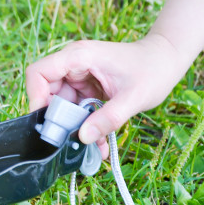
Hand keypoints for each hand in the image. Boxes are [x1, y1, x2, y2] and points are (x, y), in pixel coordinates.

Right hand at [25, 34, 189, 156]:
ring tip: (89, 147)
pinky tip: (98, 142)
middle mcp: (74, 64)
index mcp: (79, 57)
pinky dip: (84, 125)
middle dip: (56, 118)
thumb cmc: (154, 69)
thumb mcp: (134, 98)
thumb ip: (108, 118)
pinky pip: (77, 108)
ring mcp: (80, 76)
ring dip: (72, 126)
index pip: (39, 73)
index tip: (46, 122)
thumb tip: (83, 138)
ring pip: (62, 104)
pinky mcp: (87, 87)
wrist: (168, 59)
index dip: (35, 97)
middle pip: (47, 92)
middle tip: (67, 140)